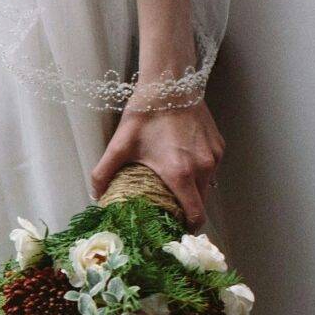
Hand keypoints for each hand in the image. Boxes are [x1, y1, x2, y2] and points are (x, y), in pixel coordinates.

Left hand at [89, 100, 225, 229]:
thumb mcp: (119, 145)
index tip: (175, 230)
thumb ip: (103, 173)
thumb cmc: (145, 114)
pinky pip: (212, 169)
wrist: (170, 83)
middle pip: (201, 204)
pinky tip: (183, 164)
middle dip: (187, 211)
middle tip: (169, 211)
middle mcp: (203, 168)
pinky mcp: (219, 145)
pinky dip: (200, 172)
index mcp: (181, 174)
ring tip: (175, 188)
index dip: (187, 228)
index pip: (195, 215)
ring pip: (208, 186)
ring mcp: (214, 156)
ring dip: (194, 191)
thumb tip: (94, 196)